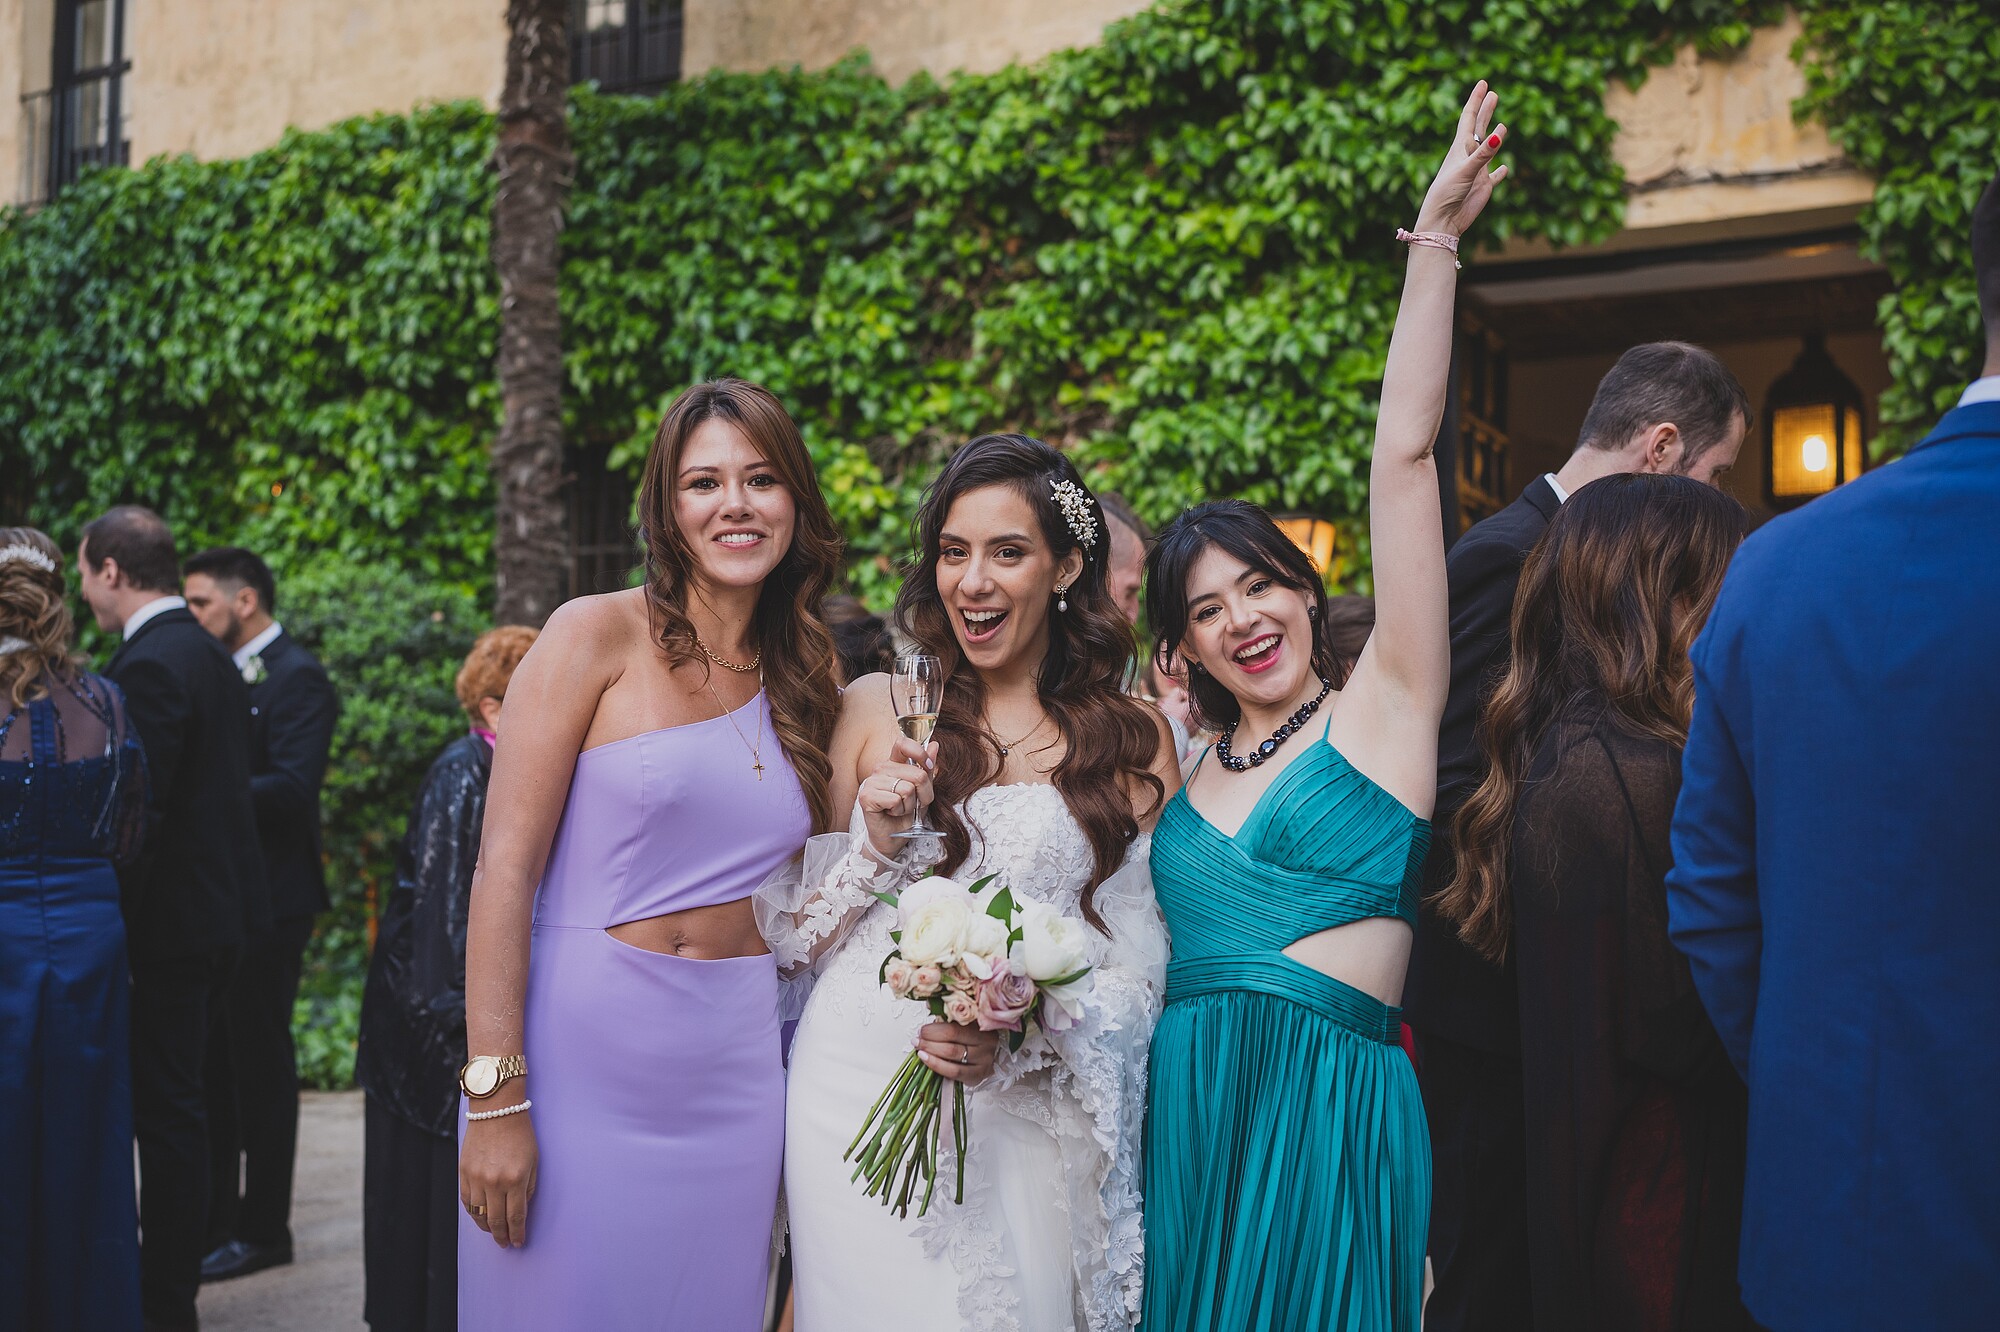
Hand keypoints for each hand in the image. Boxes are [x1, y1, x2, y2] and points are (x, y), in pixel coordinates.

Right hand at [460, 1108, 537, 1248]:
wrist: (496, 1111)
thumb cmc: (520, 1134)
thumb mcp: (533, 1161)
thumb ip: (528, 1188)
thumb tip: (522, 1211)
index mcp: (515, 1179)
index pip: (516, 1217)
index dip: (517, 1233)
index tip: (518, 1243)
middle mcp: (494, 1182)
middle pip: (496, 1220)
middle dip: (502, 1236)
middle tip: (505, 1243)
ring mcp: (476, 1178)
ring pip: (478, 1214)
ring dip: (486, 1227)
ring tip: (493, 1232)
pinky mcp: (463, 1173)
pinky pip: (467, 1201)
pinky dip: (473, 1212)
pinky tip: (480, 1216)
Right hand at [858, 737, 937, 859]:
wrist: (893, 839)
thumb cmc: (906, 816)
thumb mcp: (923, 791)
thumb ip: (927, 769)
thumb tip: (934, 744)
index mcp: (893, 764)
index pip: (903, 743)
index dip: (919, 753)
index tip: (928, 767)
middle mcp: (880, 769)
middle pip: (916, 774)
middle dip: (922, 794)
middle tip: (912, 804)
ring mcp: (871, 781)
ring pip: (907, 789)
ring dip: (910, 805)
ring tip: (900, 809)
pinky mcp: (867, 796)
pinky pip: (896, 800)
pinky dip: (899, 811)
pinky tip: (891, 813)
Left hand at [917, 1020, 998, 1084]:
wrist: (987, 1057)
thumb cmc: (972, 1038)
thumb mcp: (963, 1023)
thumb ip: (947, 1015)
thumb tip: (930, 1004)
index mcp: (982, 1024)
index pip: (954, 1027)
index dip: (934, 1029)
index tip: (922, 1030)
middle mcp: (986, 1042)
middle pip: (952, 1041)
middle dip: (929, 1041)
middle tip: (917, 1040)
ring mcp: (984, 1060)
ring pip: (952, 1056)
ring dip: (931, 1053)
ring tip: (919, 1050)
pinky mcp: (978, 1075)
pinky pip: (955, 1072)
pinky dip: (937, 1066)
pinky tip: (927, 1060)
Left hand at [1412, 80, 1508, 239]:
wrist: (1443, 221)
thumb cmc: (1447, 194)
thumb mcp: (1465, 170)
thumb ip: (1483, 153)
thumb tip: (1499, 133)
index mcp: (1459, 148)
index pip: (1469, 117)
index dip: (1476, 100)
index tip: (1483, 83)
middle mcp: (1468, 157)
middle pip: (1478, 128)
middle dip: (1485, 111)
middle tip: (1493, 94)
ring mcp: (1476, 172)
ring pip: (1488, 149)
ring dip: (1494, 137)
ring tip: (1502, 125)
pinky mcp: (1482, 187)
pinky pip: (1494, 176)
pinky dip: (1500, 172)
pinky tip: (1505, 168)